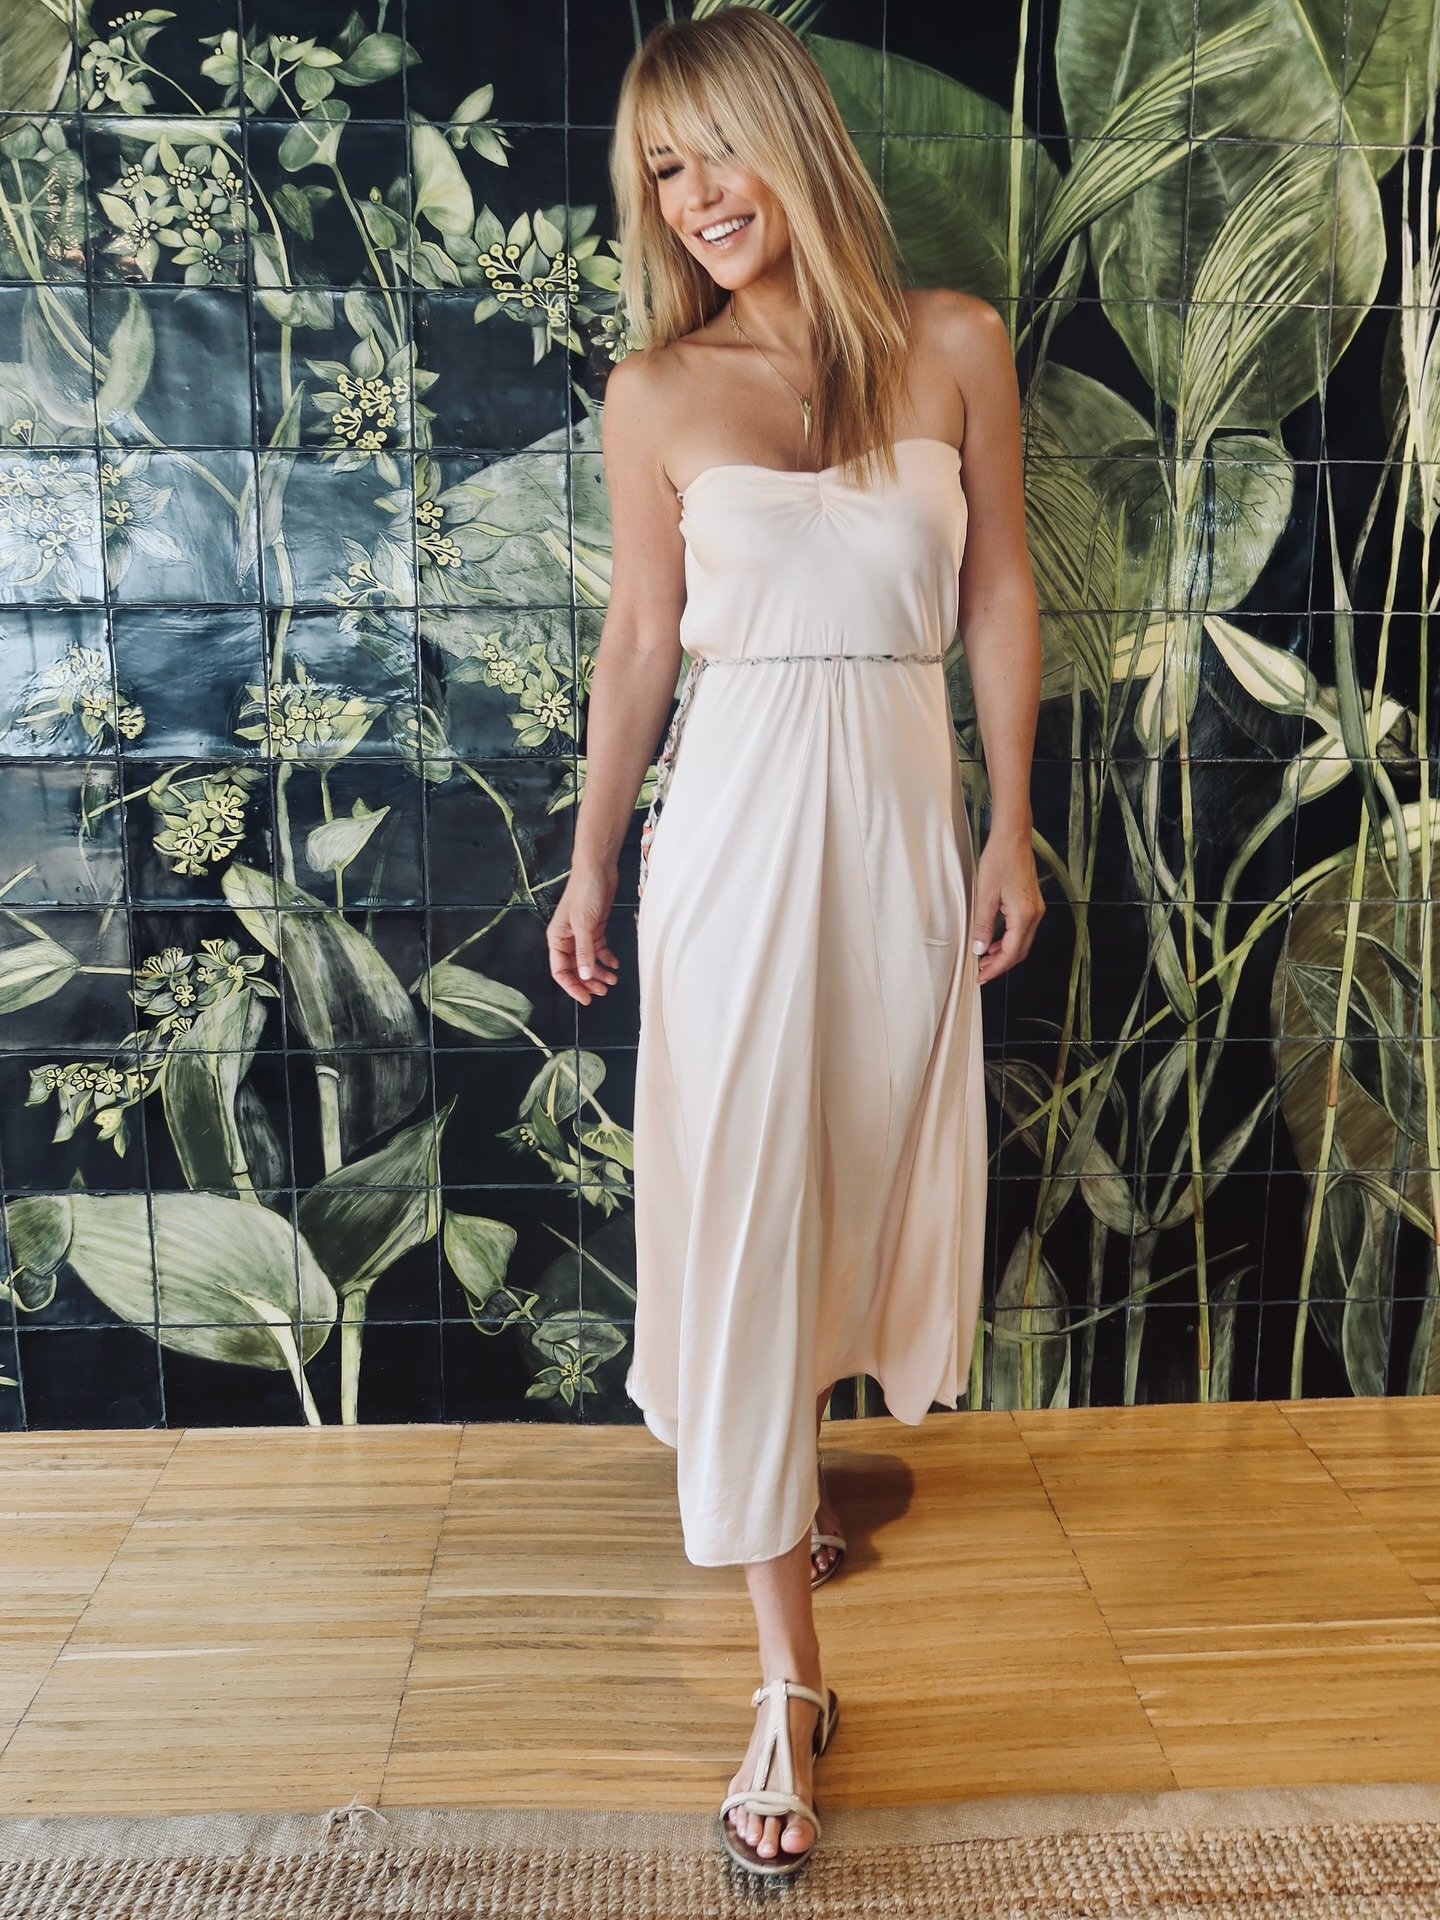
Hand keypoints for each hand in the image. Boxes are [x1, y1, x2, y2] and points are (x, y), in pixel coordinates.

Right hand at [549, 862, 621, 1004]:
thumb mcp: (585, 925)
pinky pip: (599, 950)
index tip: (586, 999)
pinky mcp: (595, 929)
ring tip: (613, 980)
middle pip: (575, 969)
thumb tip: (584, 977)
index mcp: (557, 939)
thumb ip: (584, 952)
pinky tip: (615, 964)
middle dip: (588, 982)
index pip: (560, 971)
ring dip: (599, 972)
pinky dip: (606, 959)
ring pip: (588, 961)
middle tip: (603, 991)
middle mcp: (567, 939)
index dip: (572, 987)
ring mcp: (581, 935)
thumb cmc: (585, 892)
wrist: (598, 869)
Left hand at [971, 827, 1043, 984]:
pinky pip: (1022, 930)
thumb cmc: (999, 860)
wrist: (1013, 837)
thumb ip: (984, 925)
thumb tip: (980, 949)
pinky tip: (994, 942)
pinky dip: (1008, 940)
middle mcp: (1035, 915)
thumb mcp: (985, 894)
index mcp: (1024, 915)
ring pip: (1022, 942)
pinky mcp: (1032, 903)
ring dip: (1004, 953)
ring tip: (984, 959)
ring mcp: (1036, 909)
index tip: (981, 977)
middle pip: (1020, 951)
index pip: (1011, 952)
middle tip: (981, 972)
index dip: (996, 968)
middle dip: (1001, 965)